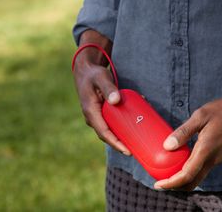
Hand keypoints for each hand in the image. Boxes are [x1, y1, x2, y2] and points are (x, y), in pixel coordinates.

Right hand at [73, 30, 130, 155]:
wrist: (86, 71)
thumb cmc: (94, 74)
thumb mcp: (101, 78)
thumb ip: (109, 88)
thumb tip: (116, 100)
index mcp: (91, 112)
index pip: (104, 133)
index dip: (115, 143)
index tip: (127, 150)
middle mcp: (92, 117)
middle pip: (107, 135)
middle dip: (120, 144)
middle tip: (135, 150)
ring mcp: (96, 116)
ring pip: (109, 131)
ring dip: (121, 137)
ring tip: (136, 143)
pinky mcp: (101, 113)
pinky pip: (111, 124)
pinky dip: (121, 127)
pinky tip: (133, 127)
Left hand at [154, 97, 221, 190]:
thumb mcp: (200, 116)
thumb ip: (183, 132)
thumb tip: (167, 146)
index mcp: (206, 150)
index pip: (187, 175)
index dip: (172, 183)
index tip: (159, 184)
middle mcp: (212, 159)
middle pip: (192, 182)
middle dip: (176, 186)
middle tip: (161, 182)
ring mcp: (217, 159)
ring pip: (198, 177)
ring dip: (183, 180)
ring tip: (168, 173)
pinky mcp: (219, 156)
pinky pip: (203, 169)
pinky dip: (190, 172)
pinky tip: (181, 162)